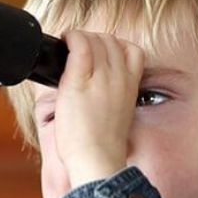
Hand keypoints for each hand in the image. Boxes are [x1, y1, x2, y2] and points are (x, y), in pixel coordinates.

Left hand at [55, 30, 144, 187]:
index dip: (115, 46)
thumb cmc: (103, 146)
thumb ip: (113, 95)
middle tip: (79, 50)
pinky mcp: (79, 81)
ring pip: (96, 40)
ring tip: (70, 47)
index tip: (101, 53)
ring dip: (81, 38)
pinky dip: (71, 38)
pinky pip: (79, 46)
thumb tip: (97, 87)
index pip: (133, 51)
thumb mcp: (119, 114)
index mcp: (131, 86)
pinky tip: (64, 42)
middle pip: (111, 41)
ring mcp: (101, 78)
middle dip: (95, 40)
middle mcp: (119, 77)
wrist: (97, 159)